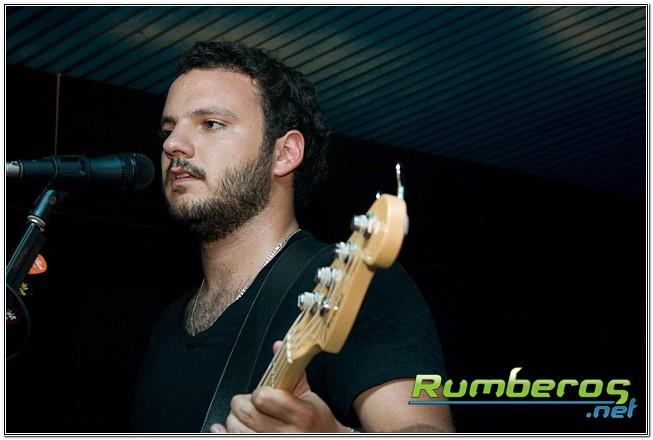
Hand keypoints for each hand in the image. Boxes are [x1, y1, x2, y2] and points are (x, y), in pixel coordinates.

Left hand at [209, 341, 347, 432]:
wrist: (325, 439)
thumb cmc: (314, 420)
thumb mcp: (308, 394)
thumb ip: (290, 371)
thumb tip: (278, 346)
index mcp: (301, 414)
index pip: (263, 398)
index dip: (258, 393)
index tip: (261, 393)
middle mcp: (288, 434)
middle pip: (247, 414)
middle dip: (241, 404)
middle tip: (247, 403)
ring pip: (238, 430)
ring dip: (234, 420)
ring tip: (245, 417)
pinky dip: (225, 432)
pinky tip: (224, 428)